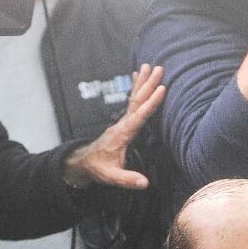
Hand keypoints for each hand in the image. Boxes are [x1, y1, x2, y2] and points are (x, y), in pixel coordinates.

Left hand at [62, 64, 165, 190]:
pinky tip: (138, 76)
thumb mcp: (112, 177)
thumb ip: (128, 180)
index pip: (139, 116)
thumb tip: (145, 183)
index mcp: (122, 134)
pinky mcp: (123, 121)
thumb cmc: (100, 168)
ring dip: (143, 82)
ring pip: (134, 97)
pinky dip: (135, 87)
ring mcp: (122, 121)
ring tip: (150, 65)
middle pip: (137, 100)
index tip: (162, 89)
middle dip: (148, 84)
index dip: (150, 103)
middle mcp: (122, 123)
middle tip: (159, 68)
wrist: (86, 162)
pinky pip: (131, 101)